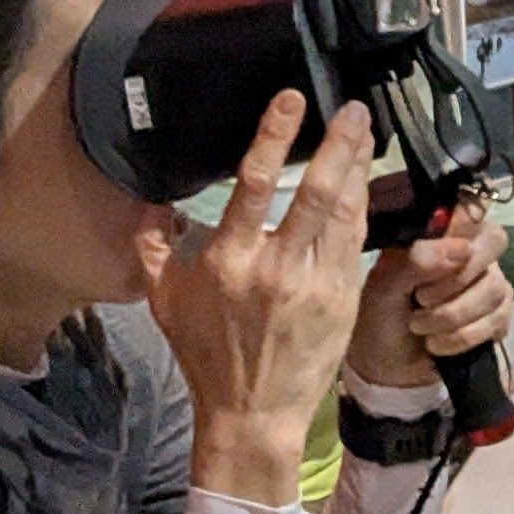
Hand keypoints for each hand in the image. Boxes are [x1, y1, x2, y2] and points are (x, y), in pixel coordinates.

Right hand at [156, 94, 371, 501]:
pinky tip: (367, 183)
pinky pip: (356, 241)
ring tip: (367, 133)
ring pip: (345, 212)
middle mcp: (274, 267)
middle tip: (355, 110)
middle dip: (340, 145)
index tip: (292, 100)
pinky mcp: (343, 298)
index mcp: (228, 260)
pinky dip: (363, 207)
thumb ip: (152, 243)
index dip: (274, 136)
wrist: (252, 413)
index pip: (253, 184)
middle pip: (316, 192)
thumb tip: (146, 198)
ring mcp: (315, 284)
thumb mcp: (163, 298)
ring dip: (359, 168)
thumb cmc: (206, 355)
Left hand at [350, 207, 513, 389]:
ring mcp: (490, 283)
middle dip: (456, 277)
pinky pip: (497, 319)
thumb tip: (462, 249)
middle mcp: (472, 251)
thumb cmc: (379, 315)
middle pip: (494, 240)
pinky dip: (461, 337)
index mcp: (441, 233)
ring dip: (452, 315)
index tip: (440, 248)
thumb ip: (417, 260)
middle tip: (422, 298)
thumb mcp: (384, 284)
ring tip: (419, 326)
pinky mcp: (498, 318)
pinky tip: (437, 345)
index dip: (462, 224)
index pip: (472, 205)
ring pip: (495, 287)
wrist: (386, 368)